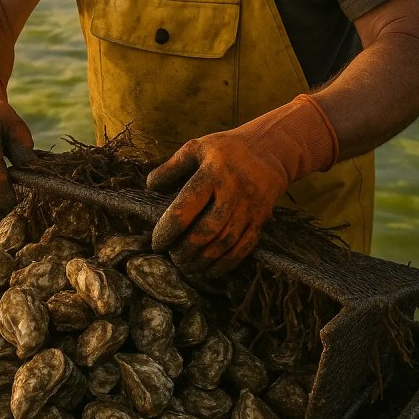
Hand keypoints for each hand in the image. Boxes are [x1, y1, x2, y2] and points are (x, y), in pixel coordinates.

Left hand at [147, 95, 338, 275]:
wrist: (269, 149)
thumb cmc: (223, 150)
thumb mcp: (195, 148)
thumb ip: (170, 168)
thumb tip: (150, 188)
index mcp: (212, 171)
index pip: (186, 207)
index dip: (168, 229)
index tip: (157, 243)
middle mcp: (232, 190)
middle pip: (207, 230)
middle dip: (185, 250)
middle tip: (172, 257)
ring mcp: (249, 206)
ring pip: (225, 242)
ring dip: (203, 260)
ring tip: (186, 266)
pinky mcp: (261, 218)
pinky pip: (244, 247)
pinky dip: (226, 263)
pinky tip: (210, 270)